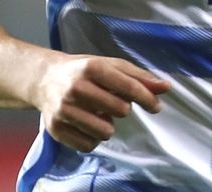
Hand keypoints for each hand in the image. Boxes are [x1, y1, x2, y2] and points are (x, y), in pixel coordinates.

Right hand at [34, 53, 171, 151]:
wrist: (45, 79)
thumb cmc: (85, 72)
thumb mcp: (111, 66)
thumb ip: (139, 77)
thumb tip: (166, 87)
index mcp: (92, 68)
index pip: (128, 87)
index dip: (147, 98)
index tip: (155, 107)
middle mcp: (76, 88)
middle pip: (120, 110)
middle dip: (122, 109)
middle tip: (111, 102)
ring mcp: (64, 110)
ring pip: (105, 132)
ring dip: (107, 126)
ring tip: (98, 114)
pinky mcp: (56, 128)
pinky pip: (88, 145)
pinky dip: (92, 138)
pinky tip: (86, 124)